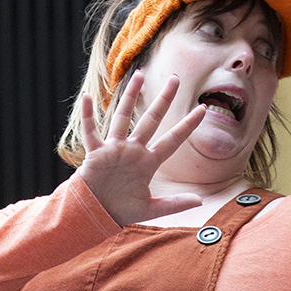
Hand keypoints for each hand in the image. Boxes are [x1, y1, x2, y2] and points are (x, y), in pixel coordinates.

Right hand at [76, 73, 206, 225]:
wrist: (96, 214)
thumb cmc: (121, 210)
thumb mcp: (150, 210)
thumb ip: (174, 204)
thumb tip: (200, 200)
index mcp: (148, 162)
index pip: (172, 140)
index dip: (187, 126)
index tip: (203, 110)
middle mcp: (133, 151)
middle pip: (151, 120)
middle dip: (164, 100)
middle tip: (175, 78)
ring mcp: (115, 149)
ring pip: (123, 117)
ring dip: (130, 96)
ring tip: (139, 75)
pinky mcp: (96, 153)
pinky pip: (91, 131)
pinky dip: (87, 115)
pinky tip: (87, 96)